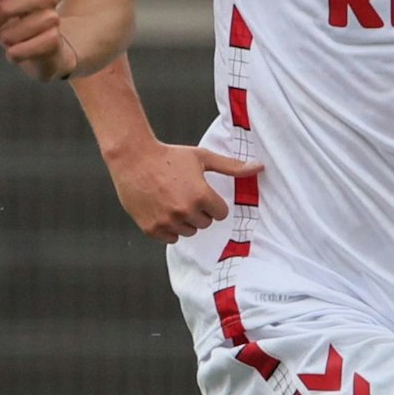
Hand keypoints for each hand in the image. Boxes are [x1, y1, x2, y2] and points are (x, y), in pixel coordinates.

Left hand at [0, 0, 78, 80]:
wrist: (49, 49)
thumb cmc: (22, 20)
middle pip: (5, 8)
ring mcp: (52, 19)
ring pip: (10, 33)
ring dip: (4, 42)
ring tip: (11, 42)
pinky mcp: (53, 41)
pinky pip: (18, 51)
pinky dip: (13, 55)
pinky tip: (20, 52)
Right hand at [109, 142, 261, 243]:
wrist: (133, 158)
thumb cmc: (170, 156)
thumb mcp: (202, 157)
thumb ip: (232, 166)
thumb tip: (260, 167)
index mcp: (201, 195)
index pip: (220, 214)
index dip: (212, 203)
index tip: (201, 192)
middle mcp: (185, 211)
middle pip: (205, 224)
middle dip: (199, 212)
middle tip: (184, 194)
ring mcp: (167, 222)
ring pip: (188, 232)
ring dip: (184, 221)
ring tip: (172, 200)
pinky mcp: (151, 229)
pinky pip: (171, 238)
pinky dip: (169, 228)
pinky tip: (162, 210)